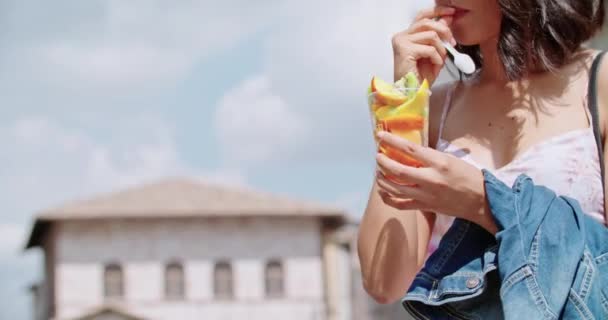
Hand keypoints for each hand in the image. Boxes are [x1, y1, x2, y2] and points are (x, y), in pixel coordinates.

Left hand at [375, 131, 497, 233]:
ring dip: (383, 178)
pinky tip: (382, 190)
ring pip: (396, 188)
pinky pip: (400, 204)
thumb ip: (430, 156)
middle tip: (378, 156)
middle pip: (399, 170)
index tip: (380, 136)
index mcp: (439, 163)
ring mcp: (426, 195)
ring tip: (378, 171)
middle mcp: (431, 179)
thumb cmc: (468, 176)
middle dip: (383, 162)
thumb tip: (409, 150)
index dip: (392, 141)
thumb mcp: (452, 159)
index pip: (410, 149)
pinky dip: (388, 198)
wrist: (481, 201)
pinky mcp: (425, 207)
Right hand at [392, 6, 455, 83]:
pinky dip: (437, 58)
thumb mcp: (433, 53)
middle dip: (444, 31)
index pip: (421, 16)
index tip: (451, 12)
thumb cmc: (420, 77)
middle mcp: (401, 36)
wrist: (411, 93)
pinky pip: (429, 49)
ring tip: (439, 60)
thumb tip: (447, 20)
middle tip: (452, 43)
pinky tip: (435, 66)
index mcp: (406, 35)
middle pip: (427, 22)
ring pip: (431, 35)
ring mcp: (401, 42)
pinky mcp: (404, 50)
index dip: (437, 12)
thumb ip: (438, 37)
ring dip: (440, 49)